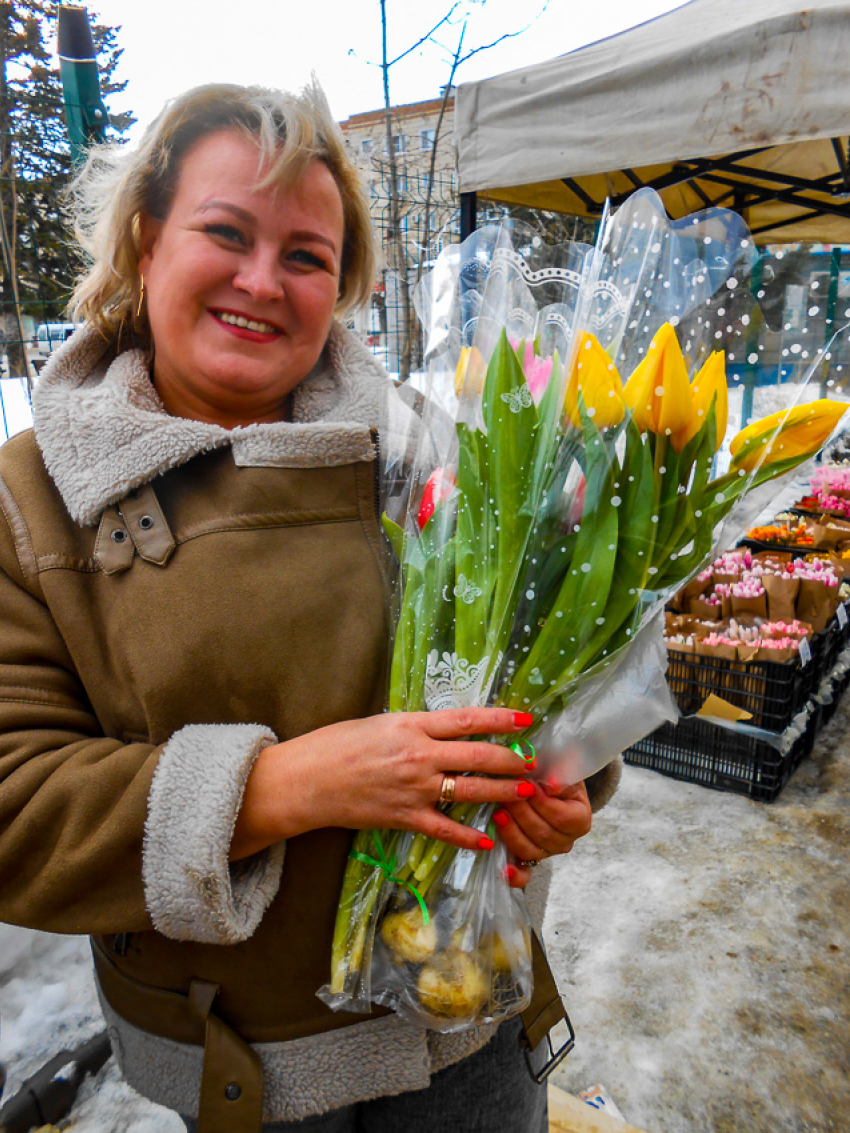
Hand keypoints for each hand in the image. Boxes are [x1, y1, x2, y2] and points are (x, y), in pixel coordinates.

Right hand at [231, 707, 536, 859]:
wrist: (306, 780)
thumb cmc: (336, 745)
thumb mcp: (379, 722)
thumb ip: (414, 727)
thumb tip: (444, 729)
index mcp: (411, 725)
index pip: (466, 719)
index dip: (499, 720)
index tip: (525, 720)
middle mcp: (419, 755)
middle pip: (477, 756)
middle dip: (511, 759)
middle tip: (533, 761)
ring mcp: (414, 788)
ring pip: (470, 791)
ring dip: (502, 792)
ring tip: (526, 792)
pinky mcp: (404, 817)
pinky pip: (444, 829)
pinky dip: (466, 837)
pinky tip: (486, 841)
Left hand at [494, 779, 591, 889]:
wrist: (546, 785)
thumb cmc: (553, 775)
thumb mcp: (561, 770)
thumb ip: (558, 777)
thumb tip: (551, 785)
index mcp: (580, 820)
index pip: (562, 817)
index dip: (542, 802)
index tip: (526, 784)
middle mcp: (567, 841)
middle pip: (543, 833)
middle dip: (521, 812)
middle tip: (505, 792)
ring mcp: (548, 852)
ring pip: (529, 849)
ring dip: (511, 831)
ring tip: (498, 811)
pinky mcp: (530, 859)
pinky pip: (525, 874)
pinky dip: (515, 875)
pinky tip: (505, 870)